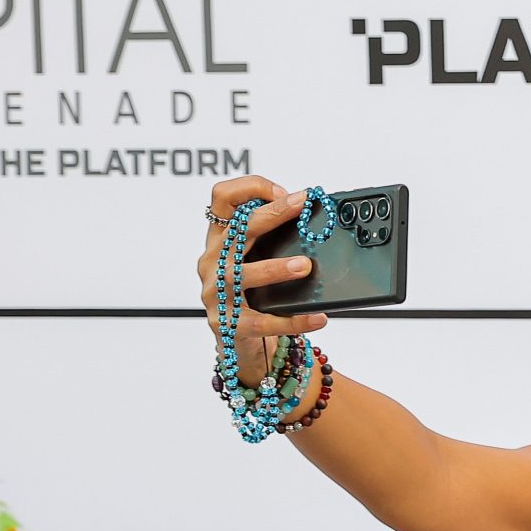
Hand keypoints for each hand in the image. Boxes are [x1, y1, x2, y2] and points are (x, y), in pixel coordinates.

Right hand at [198, 176, 328, 383]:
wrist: (241, 343)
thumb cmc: (255, 296)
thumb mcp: (259, 261)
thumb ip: (275, 240)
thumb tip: (316, 220)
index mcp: (220, 240)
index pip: (222, 198)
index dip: (250, 188)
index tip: (283, 192)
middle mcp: (212, 262)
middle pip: (237, 229)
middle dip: (271, 214)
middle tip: (301, 207)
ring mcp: (217, 294)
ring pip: (244, 275)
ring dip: (276, 268)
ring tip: (305, 266)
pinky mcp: (229, 325)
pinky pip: (263, 322)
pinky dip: (294, 320)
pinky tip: (318, 317)